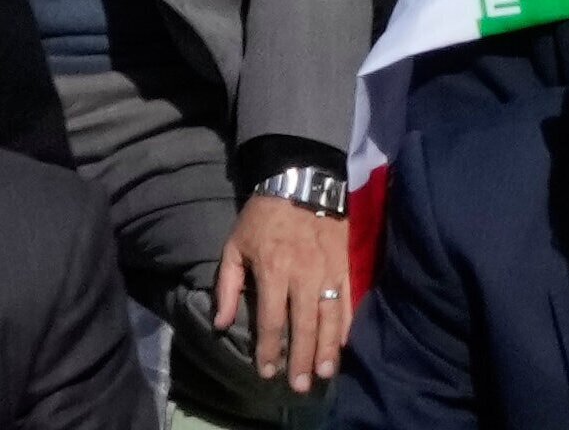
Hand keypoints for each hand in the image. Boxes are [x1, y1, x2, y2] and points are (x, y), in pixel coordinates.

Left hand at [217, 196, 357, 382]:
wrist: (301, 183)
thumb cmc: (262, 217)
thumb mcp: (234, 245)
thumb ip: (227, 286)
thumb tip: (220, 322)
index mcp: (273, 270)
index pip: (272, 320)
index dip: (269, 350)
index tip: (267, 372)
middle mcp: (303, 276)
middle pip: (303, 327)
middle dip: (301, 360)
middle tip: (300, 386)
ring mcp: (328, 274)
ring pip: (329, 320)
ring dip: (327, 351)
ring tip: (324, 375)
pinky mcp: (345, 269)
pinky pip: (348, 304)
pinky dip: (345, 328)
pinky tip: (342, 347)